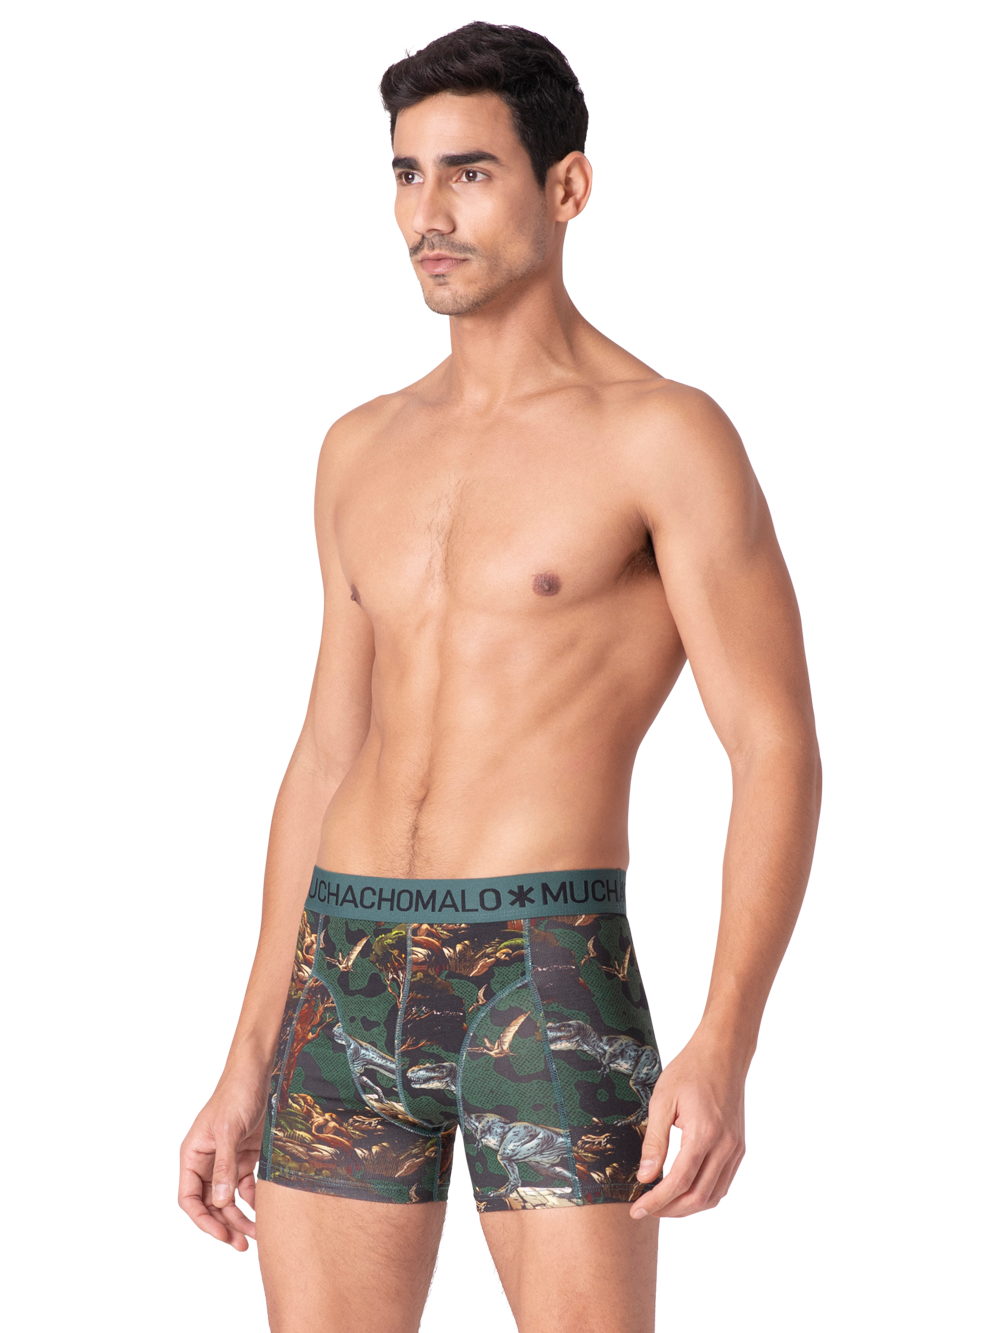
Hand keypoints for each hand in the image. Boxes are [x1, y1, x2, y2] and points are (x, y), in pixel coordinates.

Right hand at [178, 1077, 267, 1250]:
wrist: (257, 1073)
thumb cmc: (235, 1096)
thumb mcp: (228, 1131)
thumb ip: (224, 1166)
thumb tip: (219, 1201)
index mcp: (193, 1156)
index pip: (190, 1198)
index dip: (203, 1219)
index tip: (221, 1233)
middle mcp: (208, 1161)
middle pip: (211, 1203)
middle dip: (224, 1223)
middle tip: (241, 1243)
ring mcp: (228, 1159)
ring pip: (229, 1197)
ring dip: (240, 1215)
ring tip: (254, 1234)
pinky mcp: (246, 1155)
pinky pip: (246, 1184)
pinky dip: (252, 1198)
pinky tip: (262, 1209)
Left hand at [630, 1030, 747, 1219]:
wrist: (723, 1054)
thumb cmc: (690, 1071)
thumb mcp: (663, 1100)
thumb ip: (654, 1141)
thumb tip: (645, 1177)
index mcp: (704, 1134)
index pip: (678, 1182)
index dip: (656, 1201)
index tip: (637, 1209)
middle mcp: (724, 1147)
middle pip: (697, 1197)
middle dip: (670, 1209)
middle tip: (646, 1209)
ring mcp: (735, 1149)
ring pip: (713, 1195)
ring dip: (687, 1206)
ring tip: (662, 1203)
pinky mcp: (738, 1147)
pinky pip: (722, 1182)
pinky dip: (703, 1193)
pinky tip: (683, 1188)